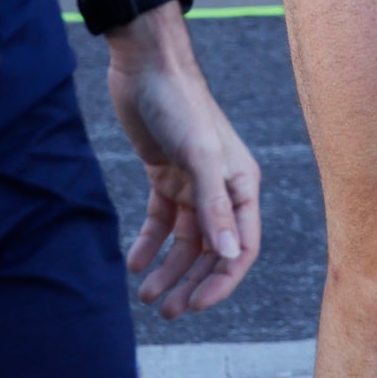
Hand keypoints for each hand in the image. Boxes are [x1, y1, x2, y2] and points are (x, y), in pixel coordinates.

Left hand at [109, 12, 262, 316]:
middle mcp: (221, 189)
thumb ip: (214, 207)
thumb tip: (229, 257)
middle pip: (212, 251)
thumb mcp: (199, 157)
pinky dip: (149, 244)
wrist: (146, 66)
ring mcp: (192, 184)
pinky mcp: (164, 176)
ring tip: (146, 294)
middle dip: (191, 282)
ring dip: (168, 270)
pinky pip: (160, 221)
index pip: (241, 247)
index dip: (222, 281)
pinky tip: (134, 263)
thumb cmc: (181, 105)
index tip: (196, 305)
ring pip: (184, 241)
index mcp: (242, 186)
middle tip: (165, 311)